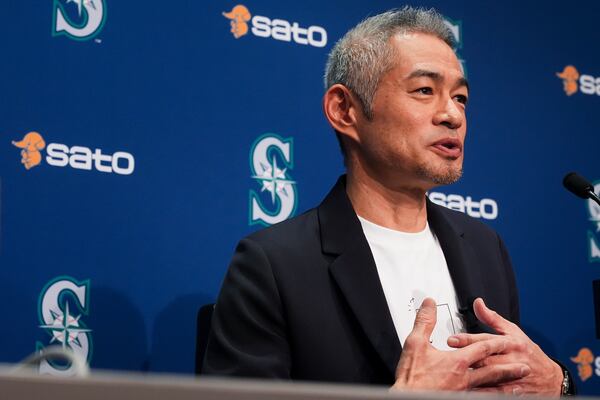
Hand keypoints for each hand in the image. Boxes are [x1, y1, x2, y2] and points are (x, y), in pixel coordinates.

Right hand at [391, 298, 530, 390]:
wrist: (408, 398)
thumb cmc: (412, 376)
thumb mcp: (415, 343)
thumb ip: (425, 321)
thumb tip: (430, 304)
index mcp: (458, 362)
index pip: (483, 349)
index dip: (496, 343)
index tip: (509, 341)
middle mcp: (465, 378)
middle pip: (493, 371)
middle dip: (510, 368)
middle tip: (525, 367)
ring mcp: (463, 392)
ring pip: (490, 388)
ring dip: (504, 386)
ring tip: (517, 385)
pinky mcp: (458, 399)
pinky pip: (481, 398)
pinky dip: (491, 397)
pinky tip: (494, 397)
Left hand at [447, 298, 562, 395]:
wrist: (551, 377)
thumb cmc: (529, 352)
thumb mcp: (513, 331)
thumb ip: (492, 318)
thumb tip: (477, 303)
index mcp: (511, 342)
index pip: (486, 339)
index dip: (468, 340)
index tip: (452, 340)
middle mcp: (512, 358)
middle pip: (486, 358)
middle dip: (467, 357)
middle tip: (449, 357)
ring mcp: (514, 375)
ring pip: (490, 375)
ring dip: (474, 375)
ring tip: (456, 374)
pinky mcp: (515, 390)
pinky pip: (497, 392)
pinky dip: (484, 391)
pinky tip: (471, 390)